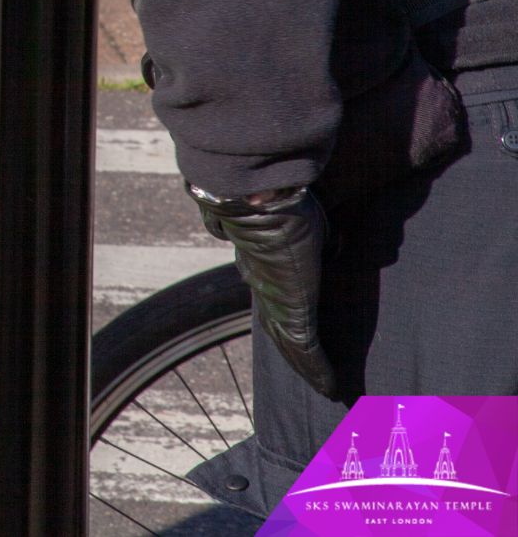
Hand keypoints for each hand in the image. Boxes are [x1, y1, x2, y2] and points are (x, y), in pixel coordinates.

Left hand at [191, 183, 337, 396]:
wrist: (257, 197)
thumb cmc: (279, 197)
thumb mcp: (301, 217)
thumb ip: (312, 231)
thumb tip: (332, 235)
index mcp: (262, 265)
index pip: (272, 301)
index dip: (282, 320)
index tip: (294, 335)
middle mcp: (263, 287)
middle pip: (277, 331)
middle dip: (294, 356)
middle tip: (313, 376)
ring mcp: (275, 300)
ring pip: (290, 346)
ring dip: (308, 370)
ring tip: (327, 390)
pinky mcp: (291, 310)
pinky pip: (306, 350)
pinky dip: (318, 371)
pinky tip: (331, 389)